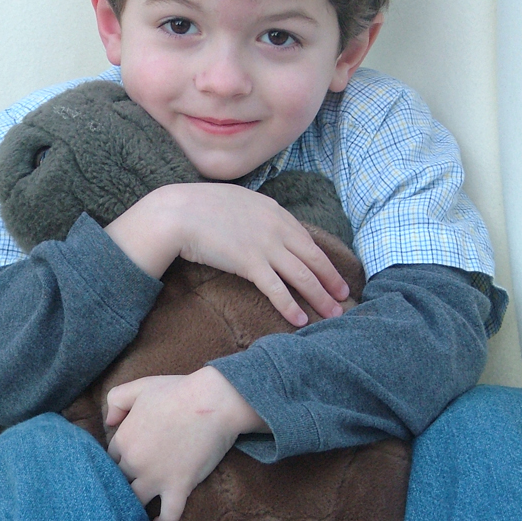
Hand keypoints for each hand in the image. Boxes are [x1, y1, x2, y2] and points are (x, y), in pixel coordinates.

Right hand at [105, 182, 347, 325]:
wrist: (177, 212)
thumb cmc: (198, 207)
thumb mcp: (235, 201)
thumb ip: (254, 214)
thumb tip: (260, 225)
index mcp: (273, 210)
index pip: (306, 239)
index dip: (322, 259)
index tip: (331, 273)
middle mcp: (275, 227)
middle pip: (312, 258)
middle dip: (331, 280)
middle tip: (344, 297)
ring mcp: (264, 245)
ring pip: (302, 275)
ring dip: (320, 297)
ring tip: (333, 314)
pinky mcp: (249, 263)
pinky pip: (277, 289)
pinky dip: (291, 305)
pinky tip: (300, 319)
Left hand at [105, 366, 267, 520]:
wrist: (212, 401)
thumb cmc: (178, 390)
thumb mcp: (140, 386)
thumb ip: (116, 400)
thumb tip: (108, 422)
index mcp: (124, 438)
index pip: (110, 459)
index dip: (120, 460)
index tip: (129, 461)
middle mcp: (135, 462)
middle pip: (119, 482)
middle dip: (124, 484)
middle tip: (131, 486)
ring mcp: (156, 477)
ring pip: (135, 503)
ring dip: (136, 507)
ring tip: (138, 510)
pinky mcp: (179, 487)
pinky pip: (167, 516)